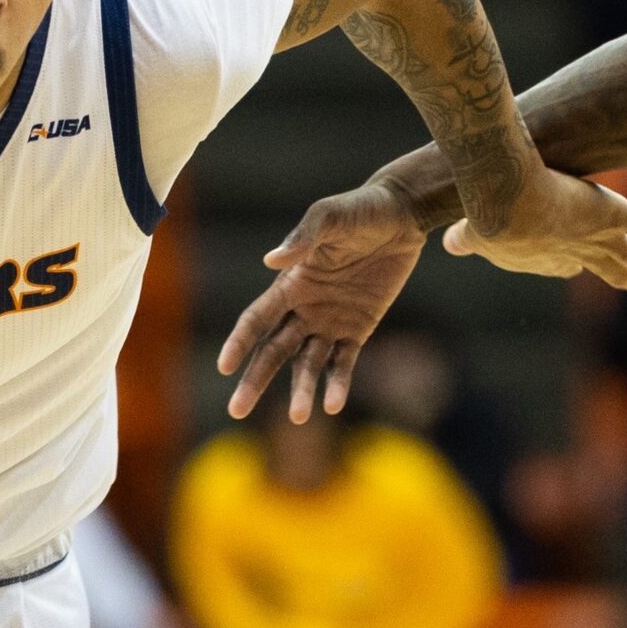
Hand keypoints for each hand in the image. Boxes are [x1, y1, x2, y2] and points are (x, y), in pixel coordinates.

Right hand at [221, 180, 427, 421]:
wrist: (401, 216)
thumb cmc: (359, 210)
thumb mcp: (329, 217)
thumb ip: (303, 237)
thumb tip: (271, 261)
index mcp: (290, 284)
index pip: (256, 320)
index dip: (239, 343)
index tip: (225, 367)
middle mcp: (304, 308)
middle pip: (272, 351)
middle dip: (254, 380)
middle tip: (236, 411)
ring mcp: (330, 321)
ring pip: (307, 364)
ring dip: (300, 390)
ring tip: (299, 417)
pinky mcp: (359, 328)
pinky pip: (344, 362)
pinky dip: (337, 384)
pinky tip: (332, 405)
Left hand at [443, 170, 626, 293]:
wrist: (501, 201)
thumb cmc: (483, 213)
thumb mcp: (473, 231)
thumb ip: (466, 240)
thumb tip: (449, 245)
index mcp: (548, 255)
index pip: (570, 265)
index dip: (575, 265)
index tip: (576, 265)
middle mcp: (578, 252)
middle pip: (614, 270)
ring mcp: (598, 236)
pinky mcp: (612, 216)